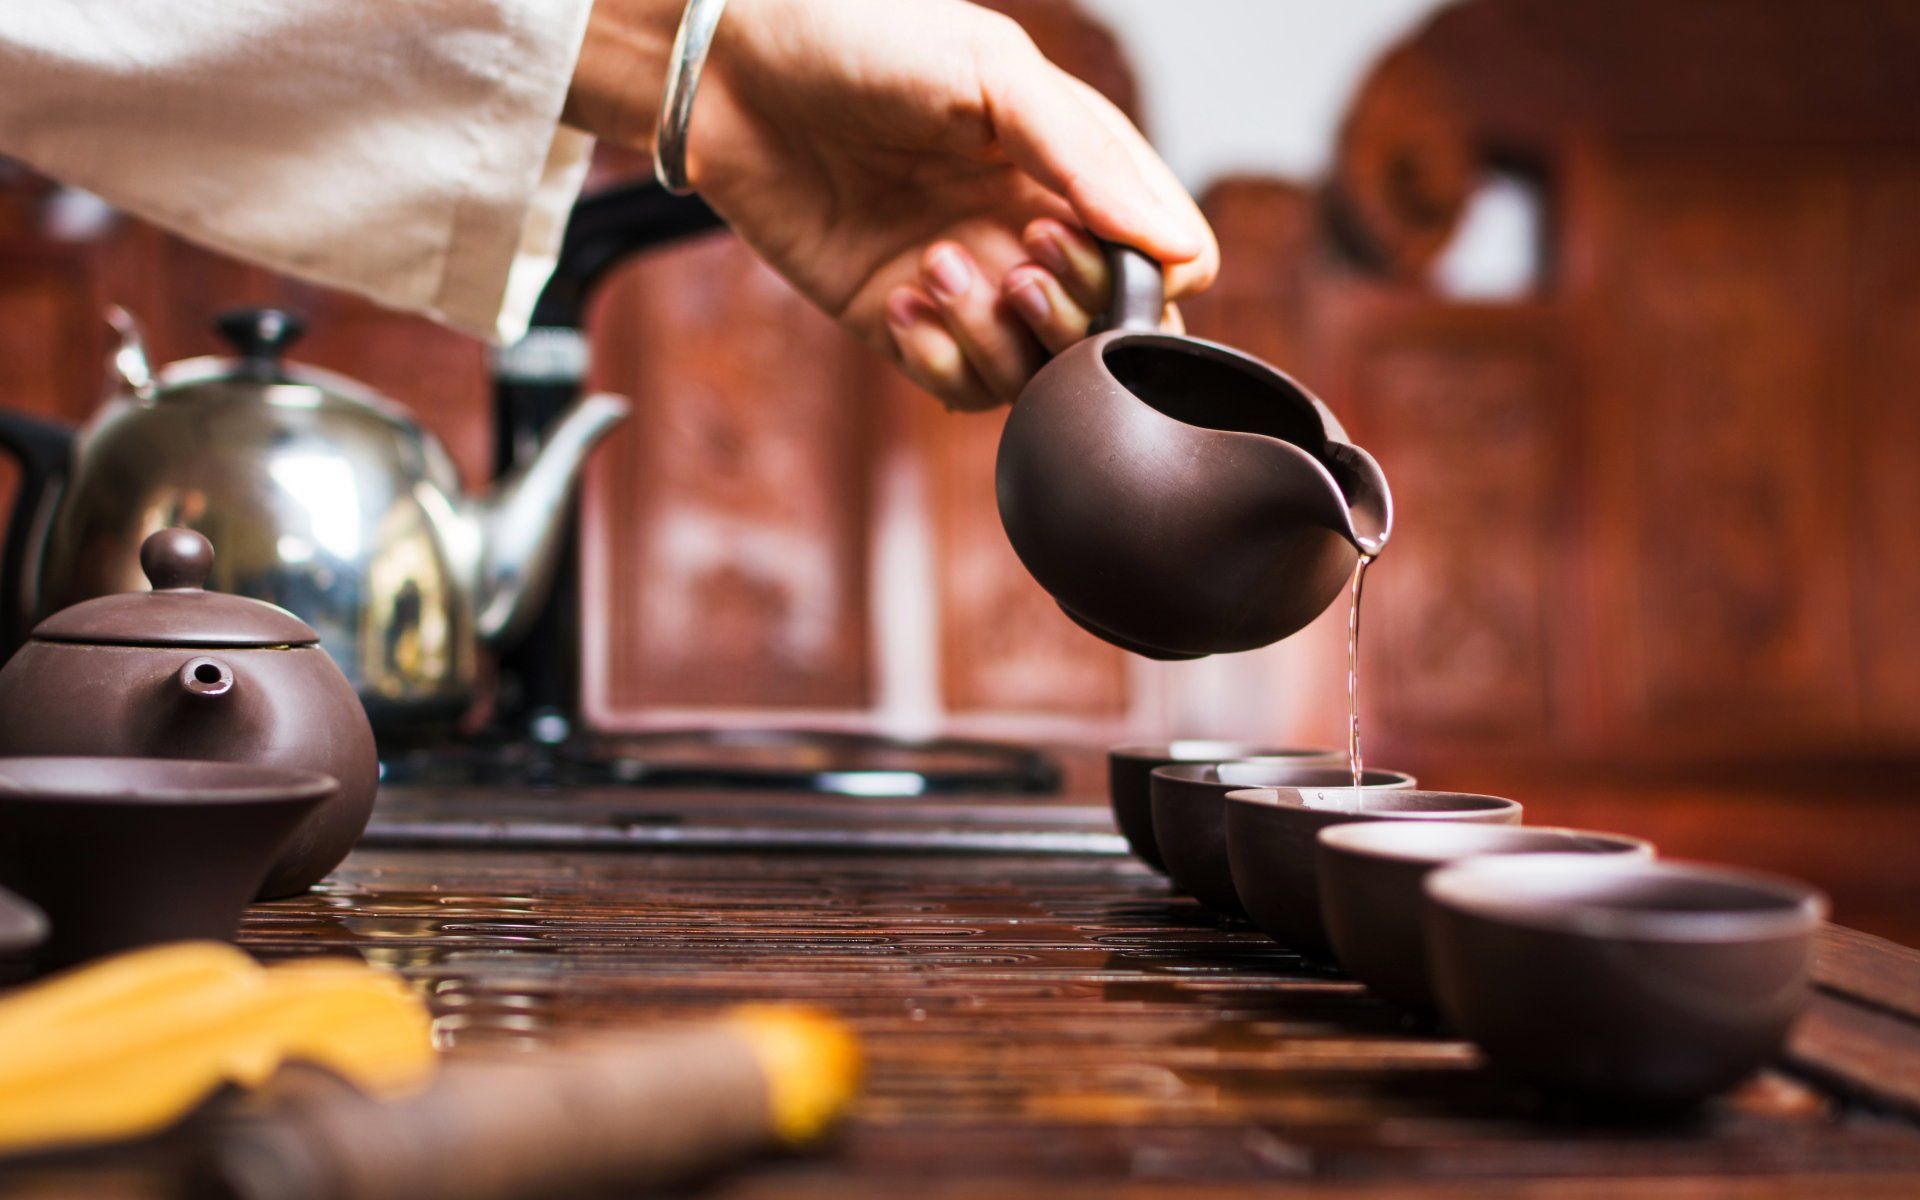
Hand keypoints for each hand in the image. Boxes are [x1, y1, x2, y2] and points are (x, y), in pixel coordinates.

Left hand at [569, 0, 1216, 410]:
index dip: (1145, 276)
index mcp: (1074, 169)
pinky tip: (896, 298)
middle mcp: (1034, 232)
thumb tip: (1178, 247)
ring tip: (932, 265)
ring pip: (1036, 372)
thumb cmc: (860, 40)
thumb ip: (1087, 158)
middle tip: (1014, 259)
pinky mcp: (906, 324)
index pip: (1167, 260)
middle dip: (1070, 314)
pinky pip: (960, 386)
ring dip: (991, 334)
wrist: (731, 72)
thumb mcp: (989, 72)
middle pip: (1110, 332)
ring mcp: (973, 284)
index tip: (1074, 237)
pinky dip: (937, 358)